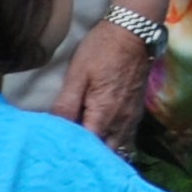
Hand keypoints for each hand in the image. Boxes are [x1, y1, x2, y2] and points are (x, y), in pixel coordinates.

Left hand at [54, 13, 154, 155]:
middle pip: (105, 154)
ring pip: (118, 149)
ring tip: (85, 152)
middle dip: (89, 159)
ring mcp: (131, 119)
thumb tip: (54, 129)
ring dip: (103, 153)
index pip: (87, 148)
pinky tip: (102, 140)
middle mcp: (121, 123)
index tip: (57, 154)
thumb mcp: (77, 74)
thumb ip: (66, 104)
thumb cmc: (101, 50)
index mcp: (103, 115)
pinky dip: (114, 144)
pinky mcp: (136, 113)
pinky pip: (126, 139)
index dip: (72, 153)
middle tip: (70, 156)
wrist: (133, 33)